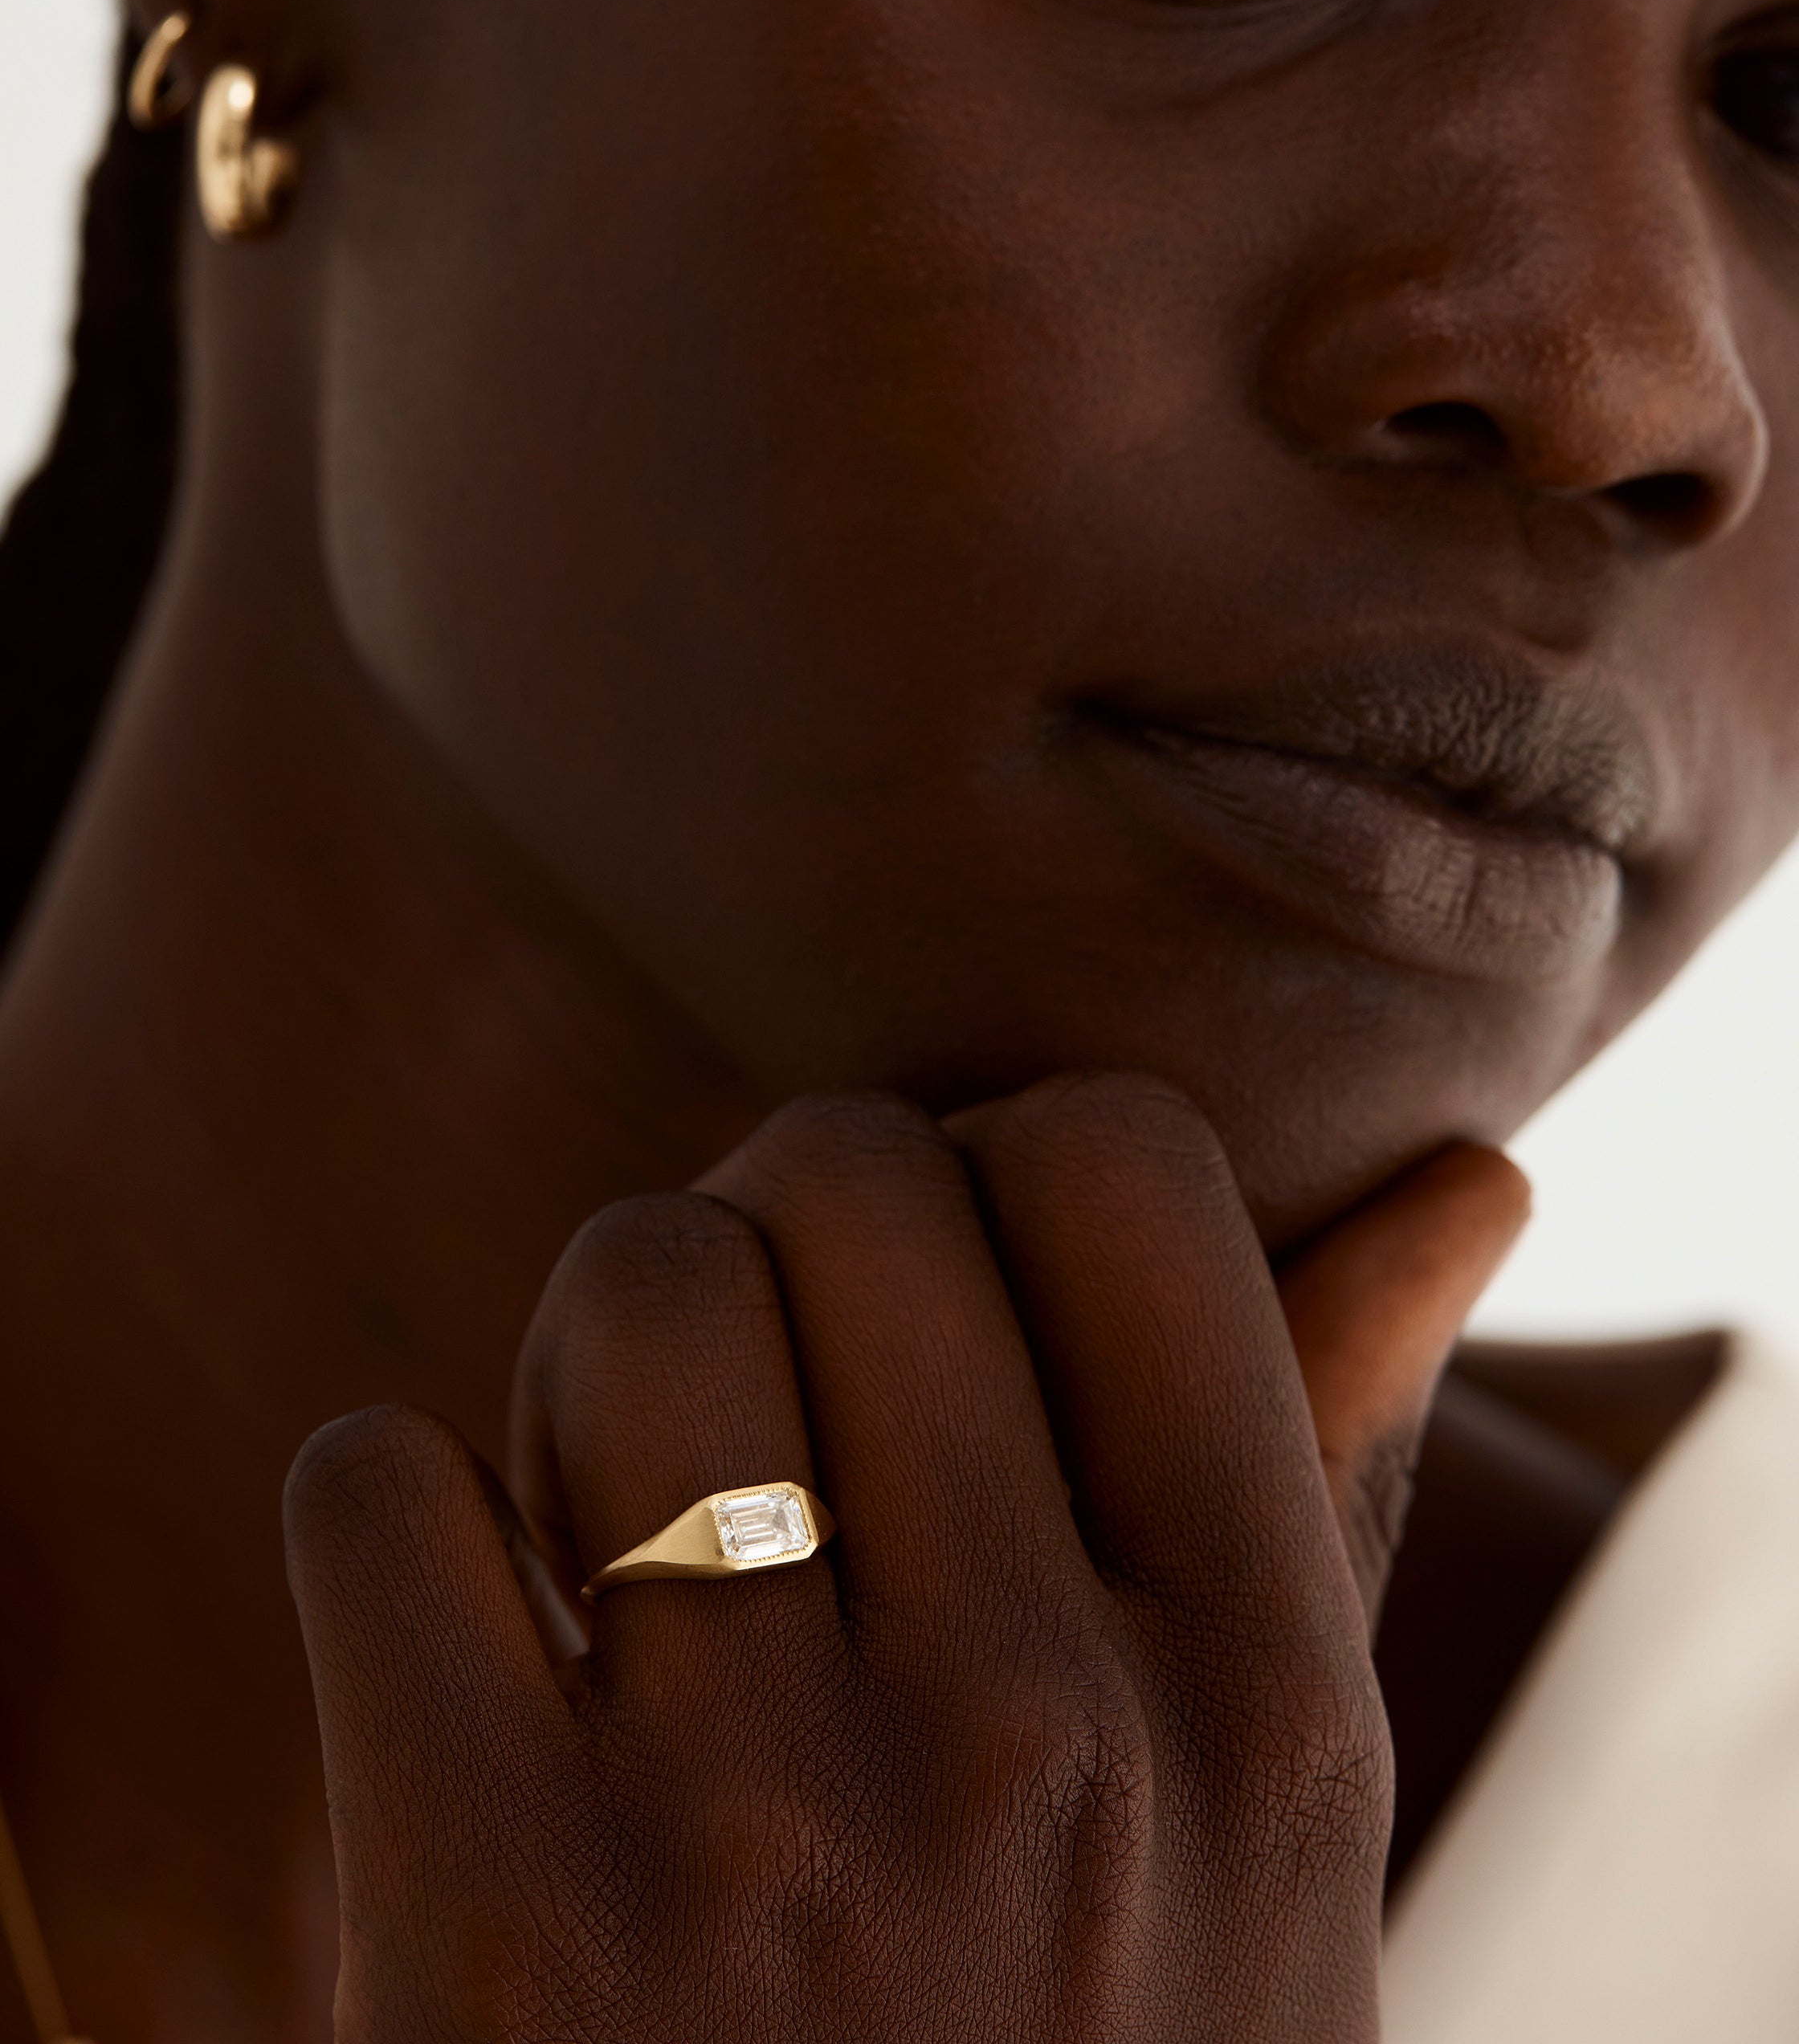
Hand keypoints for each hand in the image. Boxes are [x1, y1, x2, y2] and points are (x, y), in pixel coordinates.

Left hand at [285, 1076, 1525, 2042]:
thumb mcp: (1270, 1841)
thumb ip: (1328, 1479)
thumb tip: (1467, 1178)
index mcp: (1264, 1699)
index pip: (1120, 1162)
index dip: (989, 1165)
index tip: (935, 1294)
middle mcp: (1042, 1742)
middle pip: (842, 1177)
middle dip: (768, 1228)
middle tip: (756, 1400)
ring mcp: (765, 1839)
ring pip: (634, 1281)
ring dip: (587, 1350)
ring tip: (614, 1511)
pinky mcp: (494, 1933)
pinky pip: (381, 1488)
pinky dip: (393, 1526)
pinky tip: (470, 1659)